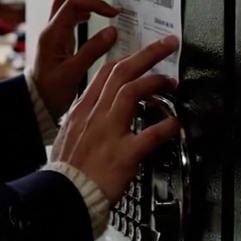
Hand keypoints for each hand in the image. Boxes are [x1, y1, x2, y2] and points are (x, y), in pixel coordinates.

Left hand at [30, 0, 119, 120]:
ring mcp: (56, 28)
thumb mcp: (72, 74)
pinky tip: (102, 5)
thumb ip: (92, 52)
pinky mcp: (61, 35)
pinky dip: (89, 2)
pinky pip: (74, 10)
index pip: (72, 3)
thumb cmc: (50, 91)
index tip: (114, 14)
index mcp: (52, 33)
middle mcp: (52, 26)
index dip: (95, 3)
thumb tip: (112, 31)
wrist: (37, 102)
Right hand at [49, 35, 179, 203]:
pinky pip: (148, 135)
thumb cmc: (69, 170)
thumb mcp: (71, 135)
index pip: (106, 72)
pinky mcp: (123, 154)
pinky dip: (165, 127)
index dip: (128, 58)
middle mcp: (95, 115)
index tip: (142, 54)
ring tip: (172, 82)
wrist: (64, 195)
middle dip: (148, 54)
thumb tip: (102, 112)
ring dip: (155, 82)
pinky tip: (176, 124)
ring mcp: (108, 132)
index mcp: (83, 109)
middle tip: (167, 45)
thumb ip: (88, 120)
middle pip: (122, 73)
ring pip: (131, 92)